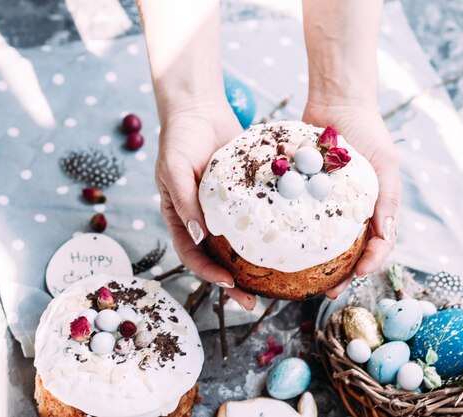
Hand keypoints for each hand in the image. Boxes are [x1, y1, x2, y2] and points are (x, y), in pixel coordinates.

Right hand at [155, 102, 256, 309]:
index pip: (192, 255)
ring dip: (254, 265)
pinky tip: (287, 244)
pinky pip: (258, 217)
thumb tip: (199, 236)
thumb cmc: (179, 139)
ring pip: (240, 244)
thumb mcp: (175, 169)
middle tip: (254, 302)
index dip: (207, 273)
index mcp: (181, 218)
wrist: (200, 109)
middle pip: (218, 259)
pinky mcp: (246, 196)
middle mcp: (203, 219)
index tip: (228, 283)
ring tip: (275, 284)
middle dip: (233, 283)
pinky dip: (268, 231)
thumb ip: (183, 201)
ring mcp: (226, 209)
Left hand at [303, 102, 401, 298]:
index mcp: (376, 208)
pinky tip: (279, 248)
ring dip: (314, 265)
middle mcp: (352, 211)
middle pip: (348, 252)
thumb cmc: (369, 131)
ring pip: (321, 242)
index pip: (378, 245)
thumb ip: (388, 200)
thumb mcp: (385, 164)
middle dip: (339, 275)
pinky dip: (292, 234)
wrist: (338, 102)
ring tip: (301, 281)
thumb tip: (386, 238)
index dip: (370, 263)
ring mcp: (327, 204)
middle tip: (325, 292)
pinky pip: (298, 218)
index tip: (357, 274)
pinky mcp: (306, 194)